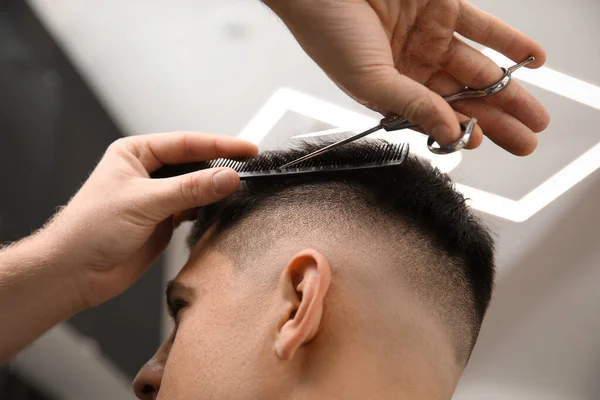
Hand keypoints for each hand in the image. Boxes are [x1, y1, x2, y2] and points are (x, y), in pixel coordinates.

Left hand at [45, 132, 257, 307]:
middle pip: (194, 162)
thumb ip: (189, 189)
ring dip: (216, 188)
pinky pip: (194, 208)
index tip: (248, 149)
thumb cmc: (91, 230)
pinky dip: (209, 208)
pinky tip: (222, 208)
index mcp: (136, 153)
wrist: (74, 273)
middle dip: (221, 165)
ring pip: (196, 186)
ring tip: (242, 188)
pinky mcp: (164, 221)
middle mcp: (148, 172)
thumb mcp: (144, 202)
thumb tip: (229, 177)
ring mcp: (157, 197)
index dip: (219, 145)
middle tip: (251, 169)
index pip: (186, 143)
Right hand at [269, 0, 549, 154]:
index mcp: (392, 91)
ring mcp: (430, 38)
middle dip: (497, 122)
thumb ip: (413, 105)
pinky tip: (533, 61)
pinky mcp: (443, 7)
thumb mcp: (371, 80)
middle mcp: (414, 68)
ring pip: (479, 70)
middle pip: (465, 100)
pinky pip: (483, 28)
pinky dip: (510, 43)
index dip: (462, 131)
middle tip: (526, 144)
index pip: (435, 118)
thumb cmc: (329, 32)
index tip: (482, 142)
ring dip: (510, 91)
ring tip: (536, 116)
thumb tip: (450, 133)